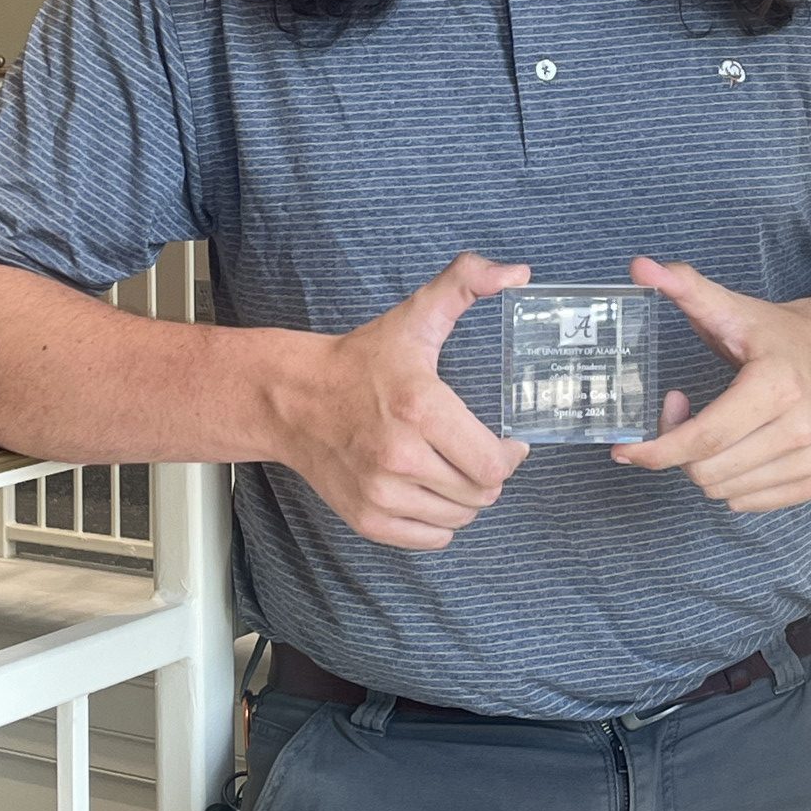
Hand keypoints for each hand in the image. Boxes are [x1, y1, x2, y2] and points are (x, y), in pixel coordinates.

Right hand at [278, 253, 531, 549]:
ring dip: (466, 499)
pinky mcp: (365, 518)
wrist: (293, 398)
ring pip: (458, 519)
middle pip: (480, 494)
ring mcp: (380, 492)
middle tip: (479, 452)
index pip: (492, 463)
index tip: (508, 441)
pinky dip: (440, 522)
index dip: (511, 456)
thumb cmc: (361, 360)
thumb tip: (517, 271)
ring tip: (454, 469)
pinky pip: (429, 539)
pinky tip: (431, 491)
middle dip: (490, 475)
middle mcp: (399, 456)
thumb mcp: (415, 316)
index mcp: (420, 407)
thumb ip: (467, 283)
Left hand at [612, 257, 810, 512]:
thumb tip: (639, 267)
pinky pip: (745, 502)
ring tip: (709, 423)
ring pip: (722, 490)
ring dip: (700, 464)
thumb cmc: (779, 336)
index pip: (707, 436)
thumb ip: (685, 288)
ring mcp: (809, 460)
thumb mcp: (732, 308)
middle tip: (678, 409)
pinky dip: (725, 481)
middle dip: (677, 448)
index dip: (659, 448)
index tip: (626, 450)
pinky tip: (730, 446)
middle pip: (709, 469)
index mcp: (777, 386)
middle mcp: (799, 429)